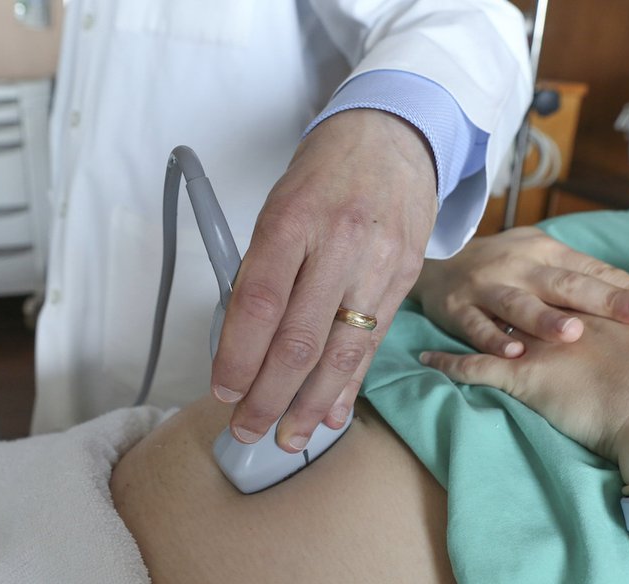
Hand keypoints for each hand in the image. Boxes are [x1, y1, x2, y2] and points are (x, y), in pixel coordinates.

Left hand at [211, 109, 437, 451]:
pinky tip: (332, 414)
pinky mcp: (405, 279)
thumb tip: (243, 342)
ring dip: (310, 405)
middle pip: (298, 340)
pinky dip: (350, 385)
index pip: (258, 304)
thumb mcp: (278, 207)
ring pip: (341, 352)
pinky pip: (373, 344)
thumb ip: (262, 270)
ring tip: (288, 438)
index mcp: (293, 220)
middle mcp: (338, 244)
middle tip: (247, 429)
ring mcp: (379, 264)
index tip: (223, 390)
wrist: (394, 135)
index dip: (238, 356)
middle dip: (268, 396)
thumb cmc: (323, 173)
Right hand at [410, 227, 628, 357]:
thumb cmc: (506, 267)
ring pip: (518, 304)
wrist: (437, 264)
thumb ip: (596, 274)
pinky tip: (514, 353)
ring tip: (573, 335)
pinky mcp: (457, 308)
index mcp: (546, 252)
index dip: (625, 287)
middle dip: (602, 301)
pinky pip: (476, 326)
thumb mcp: (546, 259)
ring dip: (544, 320)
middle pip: (563, 284)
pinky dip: (493, 340)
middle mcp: (518, 266)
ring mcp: (486, 286)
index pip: (591, 270)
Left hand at [420, 262, 628, 482]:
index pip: (564, 280)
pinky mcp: (518, 375)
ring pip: (492, 325)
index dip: (540, 276)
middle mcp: (555, 314)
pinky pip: (473, 369)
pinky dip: (448, 365)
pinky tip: (426, 360)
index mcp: (587, 300)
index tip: (531, 267)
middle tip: (485, 279)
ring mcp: (533, 343)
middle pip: (524, 295)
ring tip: (449, 309)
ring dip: (470, 318)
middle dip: (502, 287)